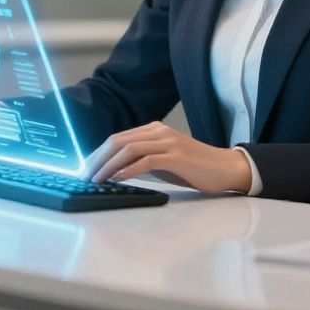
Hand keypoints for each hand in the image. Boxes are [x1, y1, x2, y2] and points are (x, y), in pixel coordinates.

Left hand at [80, 121, 250, 193]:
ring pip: (128, 149)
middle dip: (97, 158)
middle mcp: (158, 131)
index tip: (86, 168)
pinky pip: (145, 161)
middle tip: (84, 175)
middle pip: (118, 141)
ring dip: (108, 165)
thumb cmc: (194, 167)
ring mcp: (167, 142)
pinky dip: (127, 170)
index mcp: (153, 130)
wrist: (225, 168)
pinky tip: (117, 179)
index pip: (118, 138)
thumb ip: (143, 159)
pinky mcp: (175, 156)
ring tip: (96, 179)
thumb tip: (116, 170)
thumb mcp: (164, 160)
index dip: (98, 153)